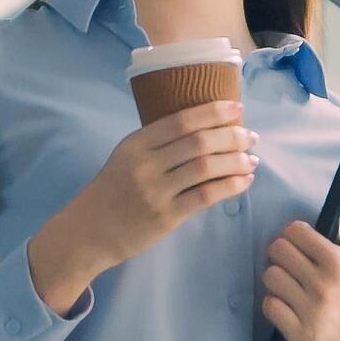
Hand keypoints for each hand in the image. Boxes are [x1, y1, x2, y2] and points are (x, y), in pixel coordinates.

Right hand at [27, 99, 255, 313]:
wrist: (88, 232)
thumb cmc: (112, 192)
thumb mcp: (126, 158)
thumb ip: (157, 144)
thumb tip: (205, 130)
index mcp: (136, 143)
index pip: (181, 120)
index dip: (213, 111)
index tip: (237, 108)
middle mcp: (146, 164)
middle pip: (199, 142)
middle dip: (232, 136)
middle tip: (251, 136)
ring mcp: (156, 191)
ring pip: (206, 167)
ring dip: (236, 161)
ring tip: (251, 160)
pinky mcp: (166, 216)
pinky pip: (205, 196)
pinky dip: (230, 186)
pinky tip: (243, 182)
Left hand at [262, 178, 339, 340]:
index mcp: (337, 261)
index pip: (293, 232)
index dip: (295, 237)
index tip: (306, 248)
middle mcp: (324, 286)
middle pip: (276, 251)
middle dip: (284, 256)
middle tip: (297, 266)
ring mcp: (311, 311)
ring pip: (269, 277)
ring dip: (278, 279)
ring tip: (294, 284)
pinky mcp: (299, 334)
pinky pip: (267, 306)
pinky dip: (275, 305)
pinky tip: (292, 305)